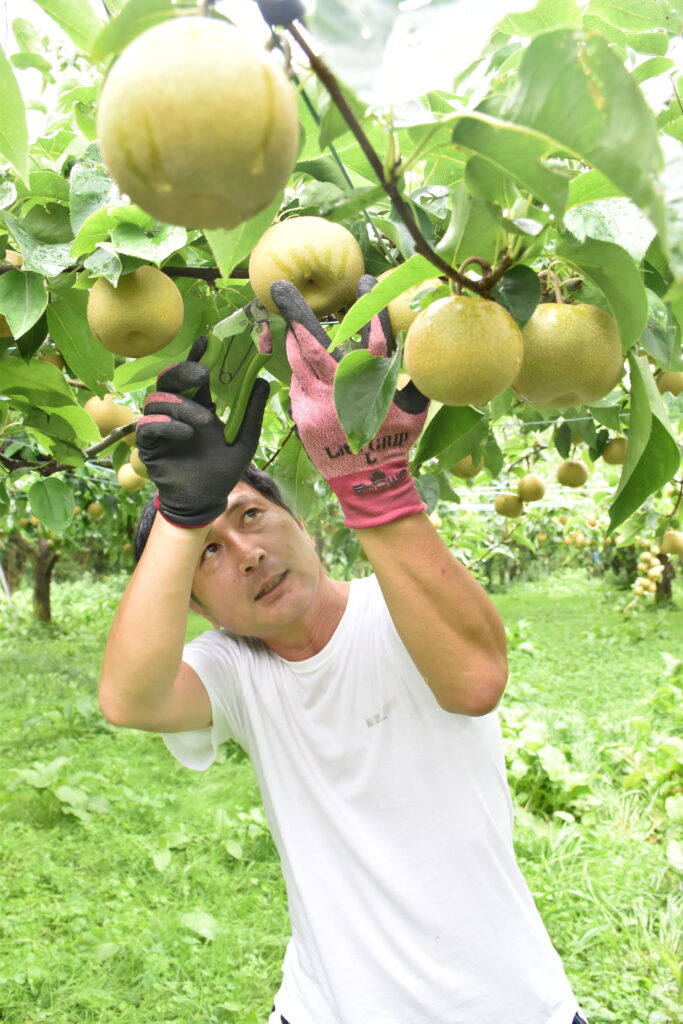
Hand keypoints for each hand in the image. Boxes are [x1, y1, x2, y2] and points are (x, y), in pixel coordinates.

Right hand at [136, 337, 268, 527]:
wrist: (205, 500)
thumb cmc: (222, 470)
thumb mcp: (244, 441)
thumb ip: (252, 413)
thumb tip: (263, 381)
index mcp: (197, 405)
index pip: (192, 375)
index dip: (196, 356)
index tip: (206, 341)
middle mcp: (175, 411)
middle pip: (168, 379)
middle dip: (183, 371)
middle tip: (203, 374)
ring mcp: (159, 426)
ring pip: (157, 400)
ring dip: (181, 405)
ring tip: (204, 420)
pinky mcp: (148, 445)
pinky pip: (148, 426)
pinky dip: (166, 425)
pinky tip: (186, 433)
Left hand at [269, 276, 428, 528]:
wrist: (367, 479)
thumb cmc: (394, 441)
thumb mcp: (414, 408)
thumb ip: (416, 376)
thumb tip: (427, 346)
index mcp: (373, 382)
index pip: (373, 335)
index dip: (371, 306)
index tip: (365, 279)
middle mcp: (341, 389)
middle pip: (314, 342)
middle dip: (296, 312)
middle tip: (281, 288)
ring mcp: (317, 403)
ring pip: (298, 361)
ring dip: (292, 338)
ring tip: (287, 321)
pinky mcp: (302, 416)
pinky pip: (296, 385)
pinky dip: (298, 372)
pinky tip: (298, 363)